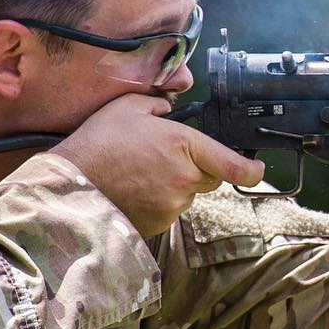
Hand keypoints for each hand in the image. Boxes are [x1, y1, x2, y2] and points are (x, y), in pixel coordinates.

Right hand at [50, 94, 264, 236]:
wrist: (72, 185)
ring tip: (140, 172)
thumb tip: (171, 109)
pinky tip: (134, 189)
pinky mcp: (160, 224)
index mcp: (184, 146)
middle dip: (196, 167)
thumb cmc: (98, 143)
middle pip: (209, 177)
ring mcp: (173, 205)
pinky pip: (169, 209)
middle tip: (163, 156)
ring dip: (174, 184)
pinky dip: (158, 200)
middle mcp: (185, 179)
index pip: (232, 165)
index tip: (257, 168)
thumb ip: (160, 104)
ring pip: (187, 194)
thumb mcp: (129, 106)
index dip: (250, 169)